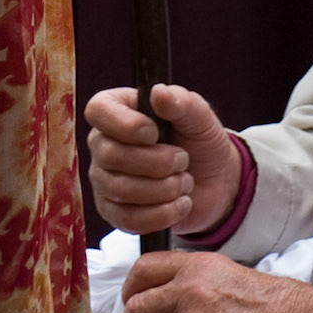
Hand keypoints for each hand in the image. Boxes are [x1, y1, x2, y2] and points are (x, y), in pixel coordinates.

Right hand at [86, 83, 240, 236]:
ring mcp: (105, 180)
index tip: (155, 132)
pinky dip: (162, 215)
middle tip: (183, 159)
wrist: (214, 181)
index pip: (97, 110)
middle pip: (110, 155)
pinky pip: (128, 220)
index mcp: (117, 108)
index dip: (124, 124)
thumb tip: (158, 92)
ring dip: (163, 189)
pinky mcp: (115, 213)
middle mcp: (103, 143)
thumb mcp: (199, 116)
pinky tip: (180, 204)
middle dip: (156, 162)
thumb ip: (181, 102)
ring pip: (120, 189)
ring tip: (184, 182)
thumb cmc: (200, 139)